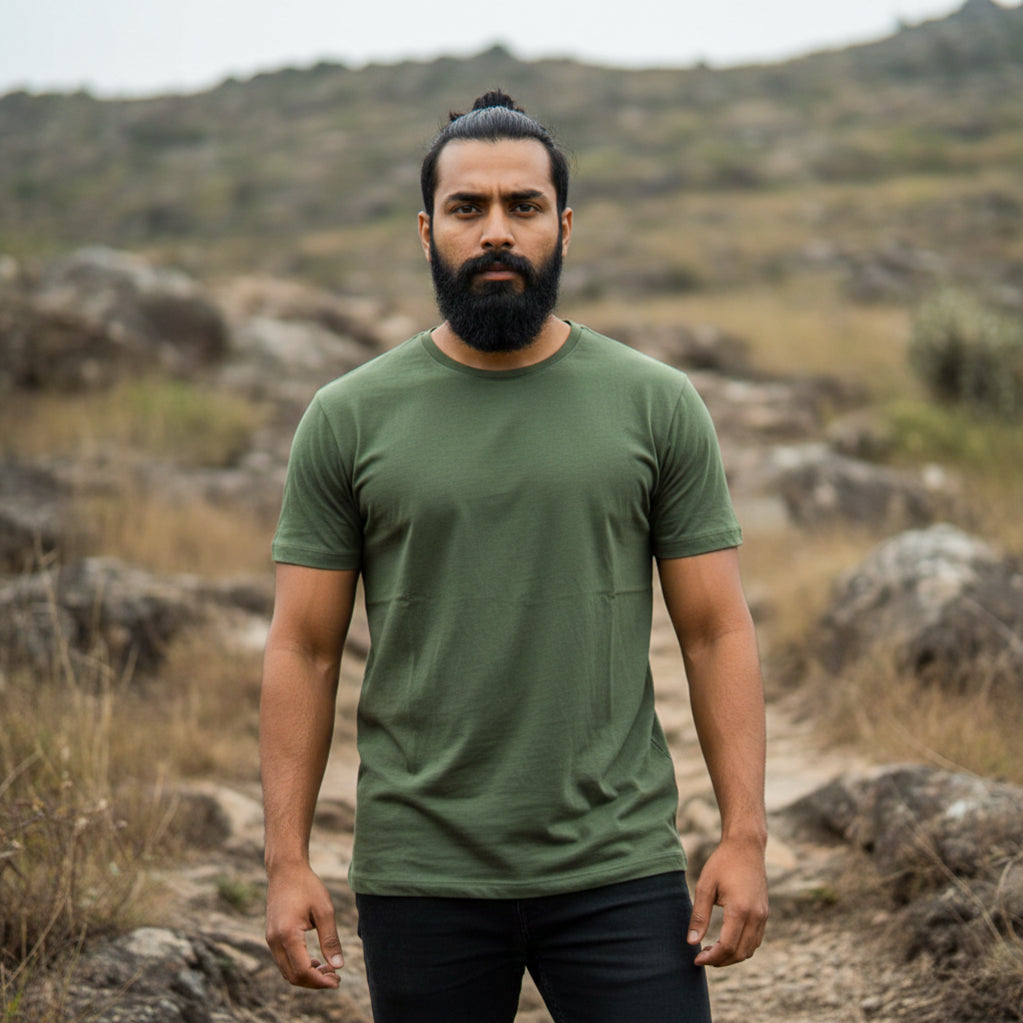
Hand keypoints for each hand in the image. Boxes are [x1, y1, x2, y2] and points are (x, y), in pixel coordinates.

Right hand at [265, 863, 344, 987]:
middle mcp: (274, 941)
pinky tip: (314, 961)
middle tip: (335, 978)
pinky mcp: (271, 936)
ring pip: (286, 971)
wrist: (286, 870)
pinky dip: (298, 967)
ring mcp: (270, 939)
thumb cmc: (307, 886)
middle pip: (292, 976)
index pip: (302, 971)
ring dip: (306, 976)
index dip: (320, 981)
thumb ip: (330, 940)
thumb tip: (338, 966)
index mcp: (287, 935)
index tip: (337, 980)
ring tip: (328, 970)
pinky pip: (283, 961)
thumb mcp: (325, 911)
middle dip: (314, 982)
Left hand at [687, 837, 768, 966]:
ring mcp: (763, 915)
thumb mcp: (705, 886)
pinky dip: (742, 947)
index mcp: (740, 910)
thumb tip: (692, 942)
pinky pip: (756, 939)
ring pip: (750, 949)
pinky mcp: (764, 913)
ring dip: (732, 956)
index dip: (712, 957)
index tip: (696, 959)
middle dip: (721, 960)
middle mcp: (756, 916)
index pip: (728, 946)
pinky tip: (726, 941)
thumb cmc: (722, 863)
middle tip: (702, 957)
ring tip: (712, 951)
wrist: (746, 846)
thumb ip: (699, 915)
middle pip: (740, 953)